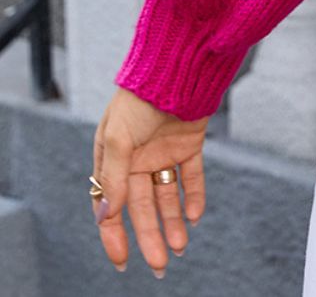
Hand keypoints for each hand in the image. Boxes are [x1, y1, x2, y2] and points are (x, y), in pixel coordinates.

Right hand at [92, 86, 209, 276]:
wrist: (177, 64)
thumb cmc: (139, 97)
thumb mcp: (118, 137)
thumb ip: (113, 176)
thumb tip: (106, 216)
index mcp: (113, 158)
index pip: (112, 205)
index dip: (115, 234)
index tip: (123, 261)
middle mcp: (138, 159)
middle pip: (143, 207)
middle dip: (150, 237)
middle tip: (160, 265)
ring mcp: (164, 152)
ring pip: (168, 196)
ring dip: (173, 221)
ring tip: (180, 247)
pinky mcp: (190, 143)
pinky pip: (191, 176)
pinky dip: (194, 196)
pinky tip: (196, 216)